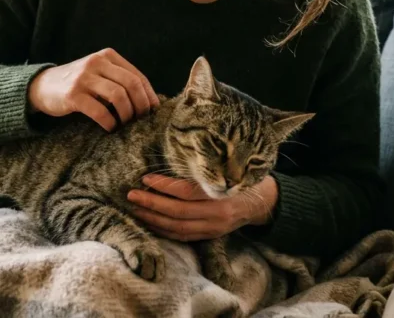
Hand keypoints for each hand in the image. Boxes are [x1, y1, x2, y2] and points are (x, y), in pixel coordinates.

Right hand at [27, 48, 159, 130]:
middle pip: (131, 84)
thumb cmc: (78, 84)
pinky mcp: (73, 95)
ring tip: (124, 124)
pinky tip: (110, 128)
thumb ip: (119, 80)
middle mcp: (96, 62)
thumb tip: (149, 102)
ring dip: (126, 115)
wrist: (42, 86)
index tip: (153, 111)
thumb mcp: (99, 73)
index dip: (149, 96)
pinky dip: (109, 122)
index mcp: (107, 56)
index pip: (137, 76)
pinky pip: (100, 111)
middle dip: (141, 105)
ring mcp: (84, 78)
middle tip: (140, 120)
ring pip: (118, 96)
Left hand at [126, 174, 277, 241]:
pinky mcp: (210, 236)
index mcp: (221, 193)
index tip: (145, 178)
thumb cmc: (239, 177)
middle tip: (131, 195)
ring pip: (177, 227)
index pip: (186, 192)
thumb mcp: (226, 168)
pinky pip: (182, 237)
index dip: (164, 185)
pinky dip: (163, 231)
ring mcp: (214, 228)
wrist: (262, 202)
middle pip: (178, 212)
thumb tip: (170, 157)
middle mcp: (217, 213)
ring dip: (153, 219)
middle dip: (151, 204)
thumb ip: (203, 168)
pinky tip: (149, 222)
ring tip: (135, 209)